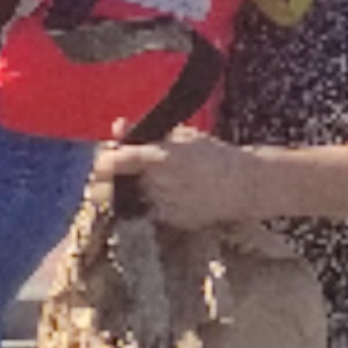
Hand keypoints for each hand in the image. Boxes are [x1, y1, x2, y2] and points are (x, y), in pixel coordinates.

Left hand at [95, 128, 256, 230]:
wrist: (243, 185)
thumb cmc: (213, 155)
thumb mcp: (182, 136)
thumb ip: (146, 132)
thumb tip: (117, 125)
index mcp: (157, 158)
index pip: (112, 162)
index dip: (105, 162)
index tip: (107, 161)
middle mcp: (156, 184)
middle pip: (120, 184)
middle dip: (123, 178)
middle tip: (138, 172)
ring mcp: (162, 206)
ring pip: (136, 199)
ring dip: (142, 192)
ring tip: (167, 183)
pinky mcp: (170, 222)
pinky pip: (153, 212)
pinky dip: (158, 205)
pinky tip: (178, 196)